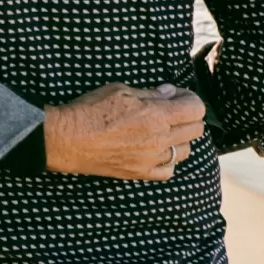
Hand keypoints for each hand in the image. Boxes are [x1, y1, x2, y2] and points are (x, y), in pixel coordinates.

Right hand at [44, 83, 207, 180]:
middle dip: (188, 117)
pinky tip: (156, 152)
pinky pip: (168, 170)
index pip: (195, 108)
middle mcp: (160, 138)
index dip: (190, 98)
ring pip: (185, 151)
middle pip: (196, 130)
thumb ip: (149, 93)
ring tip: (164, 131)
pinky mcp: (141, 172)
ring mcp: (152, 158)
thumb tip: (169, 93)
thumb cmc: (89, 110)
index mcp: (156, 115)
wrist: (67, 138)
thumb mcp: (119, 90)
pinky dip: (168, 160)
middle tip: (172, 111)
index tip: (178, 96)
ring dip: (179, 139)